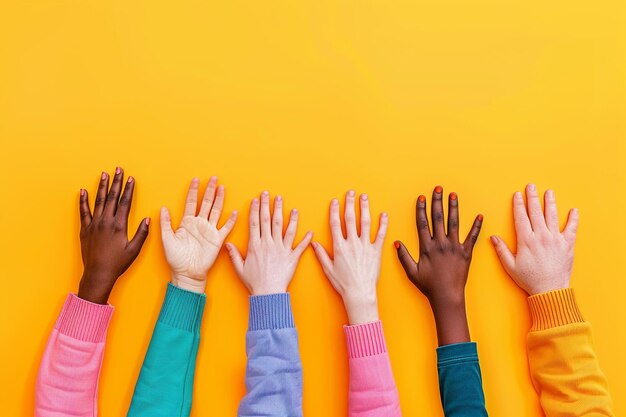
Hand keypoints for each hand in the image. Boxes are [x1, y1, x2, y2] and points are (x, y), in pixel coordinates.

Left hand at [78, 168, 149, 303]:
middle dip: (116, 182)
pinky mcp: (85, 229)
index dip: (128, 189)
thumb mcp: (134, 250)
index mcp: (119, 226)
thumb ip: (142, 233)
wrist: (98, 273)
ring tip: (104, 174)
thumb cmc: (118, 263)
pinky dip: (83, 201)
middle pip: (111, 197)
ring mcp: (94, 224)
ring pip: (98, 201)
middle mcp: (106, 222)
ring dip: (101, 186)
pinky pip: (83, 212)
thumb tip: (147, 219)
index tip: (130, 178)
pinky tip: (83, 191)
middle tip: (118, 169)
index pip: (124, 202)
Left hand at [161, 177, 236, 292]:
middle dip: (209, 190)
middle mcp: (199, 224)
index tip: (195, 180)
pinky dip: (231, 220)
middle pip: (205, 203)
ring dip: (219, 200)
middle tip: (213, 178)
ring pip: (216, 211)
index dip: (193, 191)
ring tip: (222, 188)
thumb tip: (162, 208)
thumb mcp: (166, 239)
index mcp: (187, 223)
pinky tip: (235, 212)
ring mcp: (209, 231)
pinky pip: (225, 228)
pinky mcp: (217, 240)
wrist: (187, 273)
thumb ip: (165, 223)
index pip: (191, 202)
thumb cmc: (176, 259)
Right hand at [225, 191, 311, 294]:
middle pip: (269, 221)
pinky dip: (306, 239)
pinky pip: (300, 246)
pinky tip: (310, 231)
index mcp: (256, 245)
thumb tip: (227, 244)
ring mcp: (282, 250)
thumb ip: (234, 255)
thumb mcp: (240, 268)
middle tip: (269, 194)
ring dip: (287, 216)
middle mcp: (269, 244)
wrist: (268, 293)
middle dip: (269, 205)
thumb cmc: (254, 282)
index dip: (255, 210)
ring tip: (288, 205)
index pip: (255, 223)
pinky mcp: (292, 258)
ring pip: (285, 228)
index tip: (256, 199)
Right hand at [311, 190, 387, 324]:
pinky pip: (381, 235)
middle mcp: (352, 243)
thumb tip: (313, 242)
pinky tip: (384, 214)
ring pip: (365, 223)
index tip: (335, 201)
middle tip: (351, 193)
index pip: (335, 224)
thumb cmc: (343, 284)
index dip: (335, 211)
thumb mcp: (328, 269)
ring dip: (365, 208)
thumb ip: (321, 254)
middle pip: (350, 219)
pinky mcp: (376, 251)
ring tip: (364, 197)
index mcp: (339, 247)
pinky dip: (383, 224)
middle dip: (350, 204)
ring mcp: (365, 246)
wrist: (359, 293)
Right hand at [394, 186, 482, 345]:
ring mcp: (454, 248)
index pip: (423, 223)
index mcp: (427, 247)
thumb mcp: (412, 272)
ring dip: (454, 208)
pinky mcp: (466, 253)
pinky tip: (480, 216)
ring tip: (453, 195)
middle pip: (438, 218)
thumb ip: (404, 257)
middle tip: (438, 189)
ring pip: (454, 223)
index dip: (422, 209)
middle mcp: (440, 244)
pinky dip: (476, 227)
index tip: (422, 198)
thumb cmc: (429, 285)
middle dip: (437, 202)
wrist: (447, 296)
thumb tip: (396, 243)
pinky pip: (472, 238)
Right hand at [490, 184, 577, 294]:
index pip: (521, 217)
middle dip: (532, 197)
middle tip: (531, 186)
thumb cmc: (529, 279)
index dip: (518, 204)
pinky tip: (574, 210)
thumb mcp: (510, 266)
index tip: (517, 195)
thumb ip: (502, 250)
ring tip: (549, 192)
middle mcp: (541, 237)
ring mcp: (556, 240)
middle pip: (536, 212)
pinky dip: (573, 219)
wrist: (550, 291)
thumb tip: (493, 237)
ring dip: (550, 202)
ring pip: (552, 216)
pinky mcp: (567, 245)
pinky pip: (571, 229)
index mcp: (526, 241)